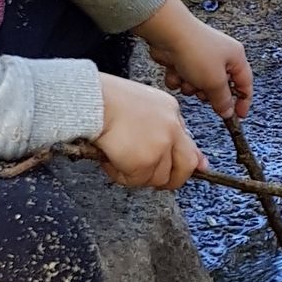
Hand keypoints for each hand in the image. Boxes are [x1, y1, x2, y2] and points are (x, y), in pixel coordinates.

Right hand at [91, 74, 207, 189]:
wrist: (91, 100)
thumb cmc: (105, 99)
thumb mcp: (139, 107)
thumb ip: (158, 127)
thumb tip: (185, 154)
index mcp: (170, 110)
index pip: (187, 142)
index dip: (184, 160)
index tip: (191, 169)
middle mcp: (172, 128)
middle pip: (186, 165)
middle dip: (174, 179)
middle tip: (158, 183)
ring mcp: (161, 146)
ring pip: (157, 177)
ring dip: (137, 175)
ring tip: (116, 158)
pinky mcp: (145, 161)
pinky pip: (135, 180)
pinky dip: (120, 175)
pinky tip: (109, 159)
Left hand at [135, 0, 253, 118]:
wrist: (168, 34)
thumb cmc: (195, 50)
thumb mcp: (214, 82)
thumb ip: (223, 100)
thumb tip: (228, 112)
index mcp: (235, 57)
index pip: (245, 84)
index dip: (242, 102)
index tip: (238, 116)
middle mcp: (220, 56)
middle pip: (219, 88)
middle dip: (208, 93)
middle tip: (203, 92)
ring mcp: (201, 57)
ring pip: (198, 85)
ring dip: (191, 87)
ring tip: (186, 78)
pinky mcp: (183, 59)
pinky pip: (183, 78)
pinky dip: (178, 78)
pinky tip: (174, 70)